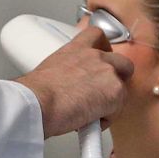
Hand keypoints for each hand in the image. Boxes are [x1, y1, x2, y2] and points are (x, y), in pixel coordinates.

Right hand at [17, 26, 133, 137]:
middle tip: (103, 92)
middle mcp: (96, 57)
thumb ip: (67, 73)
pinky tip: (87, 122)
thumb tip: (67, 88)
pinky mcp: (116, 93)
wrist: (38, 103)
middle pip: (122, 62)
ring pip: (122, 90)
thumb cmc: (36, 92)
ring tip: (89, 114)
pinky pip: (117, 110)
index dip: (104, 47)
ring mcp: (109, 73)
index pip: (97, 35)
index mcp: (77, 49)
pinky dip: (105, 120)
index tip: (102, 58)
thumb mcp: (50, 70)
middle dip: (118, 78)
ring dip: (109, 103)